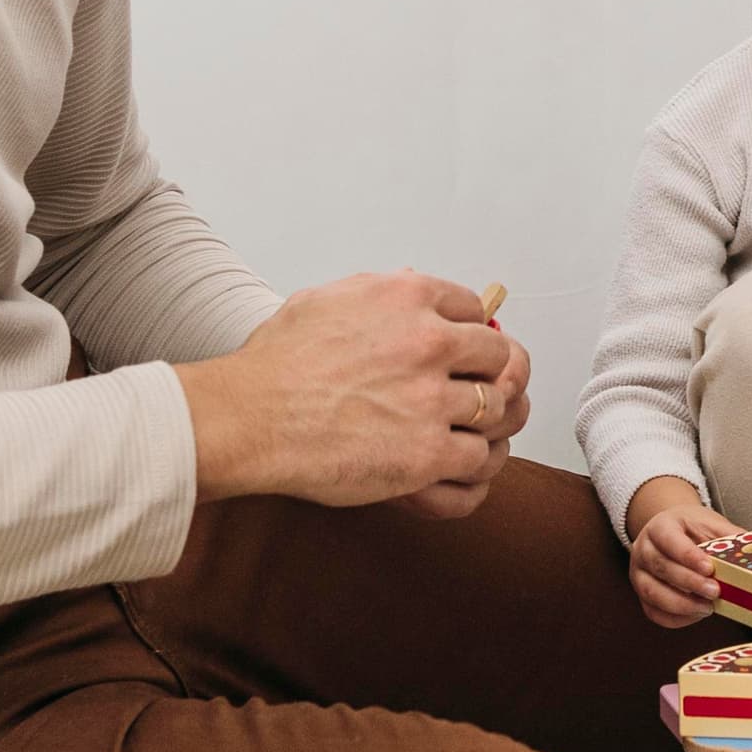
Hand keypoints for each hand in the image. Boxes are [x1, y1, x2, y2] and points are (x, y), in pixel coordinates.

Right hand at [174, 271, 516, 516]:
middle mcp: (429, 341)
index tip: (471, 350)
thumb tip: (405, 287)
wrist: (249, 418)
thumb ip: (378, 292)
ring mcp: (432, 398)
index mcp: (408, 297)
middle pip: (501, 356)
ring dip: (490, 422)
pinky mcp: (427, 452)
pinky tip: (458, 464)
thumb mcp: (328, 300)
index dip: (475, 333)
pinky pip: (478, 457)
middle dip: (496, 375)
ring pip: (498, 409)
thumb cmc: (275, 365)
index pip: (475, 309)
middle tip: (489, 390)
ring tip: (480, 430)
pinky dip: (474, 463)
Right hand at [623, 477, 740, 629]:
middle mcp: (643, 549)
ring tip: (707, 608)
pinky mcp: (642, 594)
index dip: (688, 556)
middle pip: (661, 568)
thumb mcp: (709, 523)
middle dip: (690, 583)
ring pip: (653, 593)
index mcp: (660, 527)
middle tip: (715, 592)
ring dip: (681, 605)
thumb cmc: (690, 528)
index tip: (709, 568)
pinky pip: (653, 612)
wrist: (668, 530)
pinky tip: (696, 615)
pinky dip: (675, 618)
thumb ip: (730, 537)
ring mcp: (638, 573)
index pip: (669, 540)